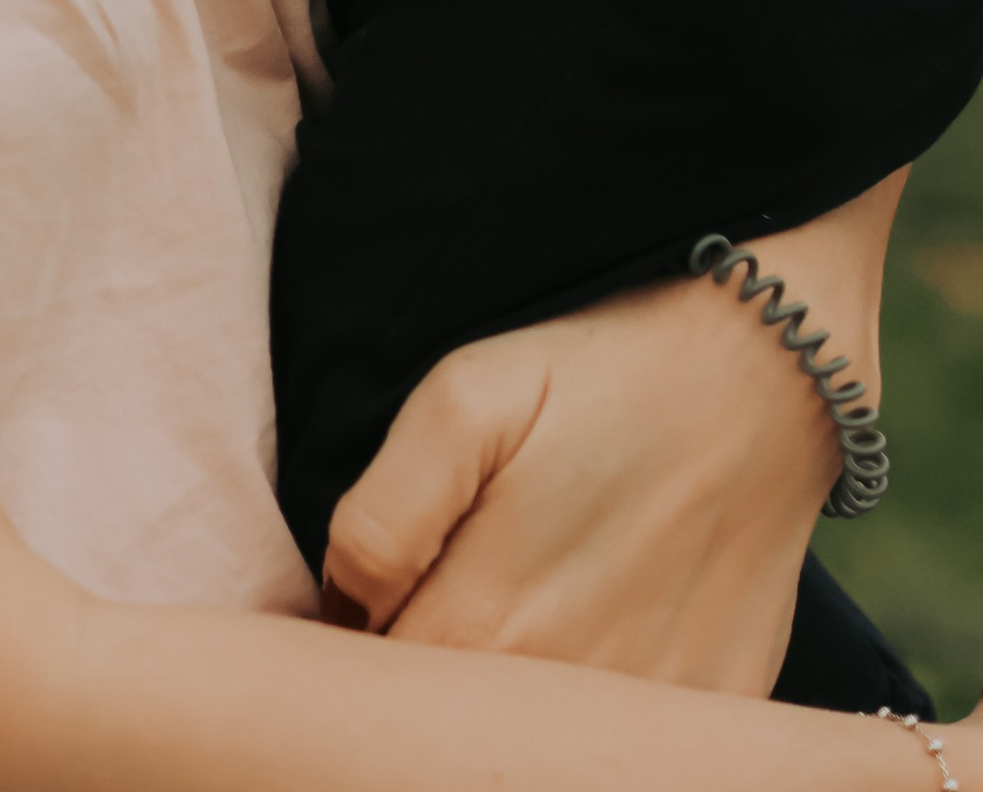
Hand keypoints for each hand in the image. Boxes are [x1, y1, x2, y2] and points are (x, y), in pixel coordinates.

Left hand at [326, 179, 904, 692]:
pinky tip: (603, 624)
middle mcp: (566, 694)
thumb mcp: (465, 399)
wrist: (767, 368)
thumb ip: (382, 517)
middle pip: (455, 731)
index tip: (366, 610)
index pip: (382, 699)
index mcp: (485, 624)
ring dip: (511, 696)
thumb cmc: (603, 374)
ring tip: (524, 600)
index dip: (358, 655)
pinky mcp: (714, 705)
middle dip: (426, 687)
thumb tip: (342, 607)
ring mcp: (649, 715)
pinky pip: (627, 740)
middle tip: (440, 598)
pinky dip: (599, 711)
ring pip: (536, 741)